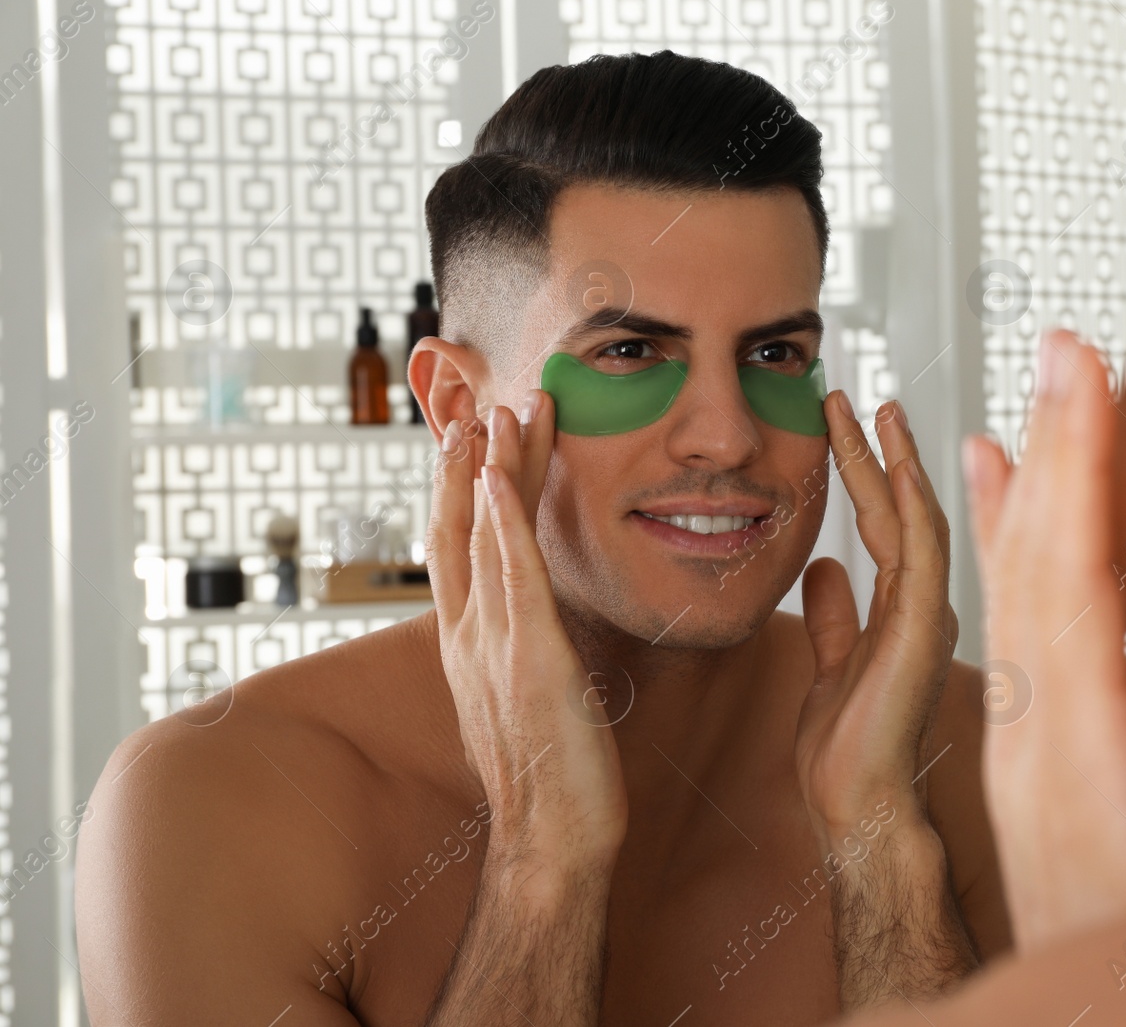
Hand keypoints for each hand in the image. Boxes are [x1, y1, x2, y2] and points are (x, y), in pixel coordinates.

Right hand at [427, 398, 626, 871]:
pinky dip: (498, 519)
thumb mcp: (529, 697)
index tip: (470, 435)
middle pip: (456, 527)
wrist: (551, 842)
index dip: (459, 488)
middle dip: (461, 462)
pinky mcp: (529, 658)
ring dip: (487, 467)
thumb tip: (535, 625)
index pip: (458, 547)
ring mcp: (492, 645)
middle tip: (472, 399)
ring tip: (494, 409)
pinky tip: (496, 472)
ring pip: (482, 537)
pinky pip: (511, 574)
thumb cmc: (552, 776)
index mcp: (469, 644)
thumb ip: (522, 652)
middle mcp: (469, 636)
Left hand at [795, 392, 976, 1008]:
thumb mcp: (826, 665)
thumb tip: (821, 568)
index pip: (885, 524)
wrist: (858, 809)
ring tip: (874, 407)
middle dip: (878, 449)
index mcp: (902, 612)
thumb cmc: (845, 754)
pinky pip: (923, 555)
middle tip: (853, 393)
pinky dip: (912, 506)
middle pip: (903, 509)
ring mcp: (931, 616)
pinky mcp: (927, 631)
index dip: (864, 470)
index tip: (842, 421)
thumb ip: (830, 617)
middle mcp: (925, 607)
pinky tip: (897, 464)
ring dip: (895, 460)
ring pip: (919, 519)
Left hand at [962, 297, 1125, 950]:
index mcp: (1076, 754)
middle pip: (1048, 550)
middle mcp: (1036, 723)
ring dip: (1062, 467)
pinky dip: (1029, 531)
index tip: (1075, 364)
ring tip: (1073, 376)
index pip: (1066, 576)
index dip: (1075, 464)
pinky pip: (1030, 609)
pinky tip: (1010, 480)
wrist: (1086, 1011)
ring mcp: (1035, 723)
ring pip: (1039, 568)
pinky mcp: (1048, 731)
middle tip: (1094, 330)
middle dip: (1074, 434)